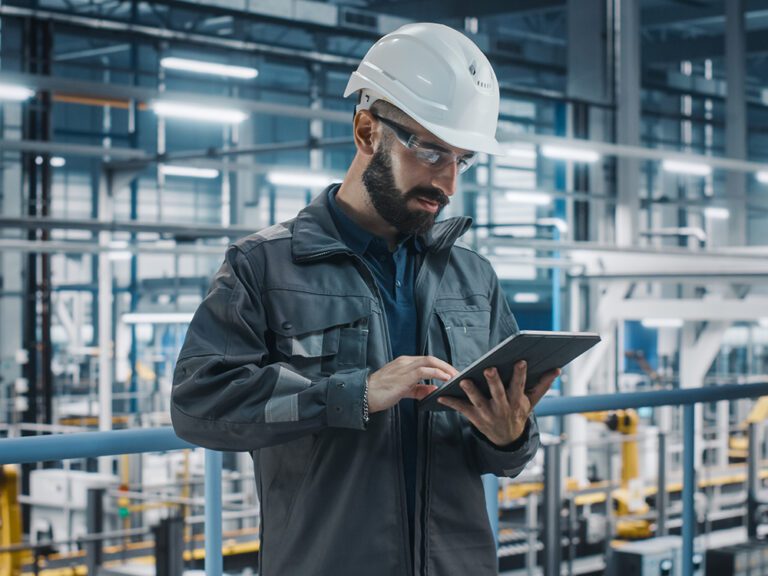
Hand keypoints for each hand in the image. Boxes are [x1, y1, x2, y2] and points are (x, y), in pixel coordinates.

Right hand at [368, 355, 457, 412]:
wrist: (364, 395)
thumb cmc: (382, 393)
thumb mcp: (404, 390)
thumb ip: (419, 389)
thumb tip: (434, 390)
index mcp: (405, 363)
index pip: (427, 360)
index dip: (441, 366)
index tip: (452, 374)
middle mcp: (405, 362)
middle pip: (431, 359)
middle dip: (447, 366)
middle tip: (458, 375)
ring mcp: (404, 367)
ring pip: (430, 362)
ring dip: (445, 369)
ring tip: (455, 377)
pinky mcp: (404, 376)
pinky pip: (424, 371)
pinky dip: (437, 373)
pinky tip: (445, 379)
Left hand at [437, 361, 559, 446]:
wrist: (507, 440)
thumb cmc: (518, 413)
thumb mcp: (531, 402)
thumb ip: (542, 385)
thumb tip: (557, 369)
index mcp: (516, 402)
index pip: (520, 386)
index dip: (520, 375)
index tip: (520, 361)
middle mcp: (502, 408)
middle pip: (498, 394)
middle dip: (494, 382)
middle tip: (489, 369)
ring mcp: (487, 414)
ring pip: (479, 401)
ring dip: (471, 391)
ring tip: (464, 380)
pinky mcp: (474, 418)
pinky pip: (462, 409)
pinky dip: (451, 402)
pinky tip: (441, 395)